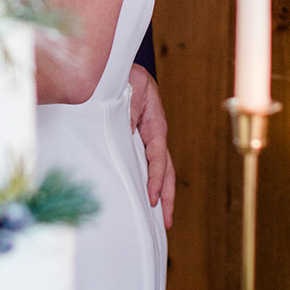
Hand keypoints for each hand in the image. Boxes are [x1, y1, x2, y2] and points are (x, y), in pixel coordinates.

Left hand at [129, 64, 174, 228]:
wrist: (121, 67)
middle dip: (167, 197)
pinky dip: (150, 180)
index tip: (153, 198)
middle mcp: (155, 135)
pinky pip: (147, 163)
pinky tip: (146, 195)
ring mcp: (149, 138)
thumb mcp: (128, 94)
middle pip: (166, 170)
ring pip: (159, 169)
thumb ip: (128, 115)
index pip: (159, 158)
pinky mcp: (140, 139)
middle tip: (165, 222)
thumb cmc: (126, 78)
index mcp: (156, 126)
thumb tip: (129, 135)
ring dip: (162, 192)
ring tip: (161, 217)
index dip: (157, 179)